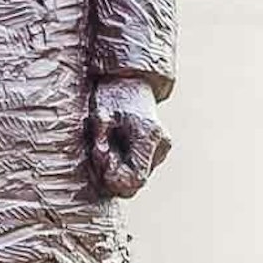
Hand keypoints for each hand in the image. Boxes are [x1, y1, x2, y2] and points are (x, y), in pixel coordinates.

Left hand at [86, 77, 170, 199]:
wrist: (129, 80)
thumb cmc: (112, 96)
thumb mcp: (100, 118)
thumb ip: (100, 145)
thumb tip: (103, 166)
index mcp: (148, 137)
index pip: (136, 179)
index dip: (114, 179)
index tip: (101, 161)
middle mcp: (160, 144)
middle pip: (137, 181)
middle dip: (115, 174)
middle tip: (100, 154)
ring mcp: (162, 146)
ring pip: (138, 175)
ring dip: (119, 168)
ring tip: (107, 147)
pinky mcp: (159, 147)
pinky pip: (140, 166)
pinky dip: (125, 163)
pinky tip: (115, 147)